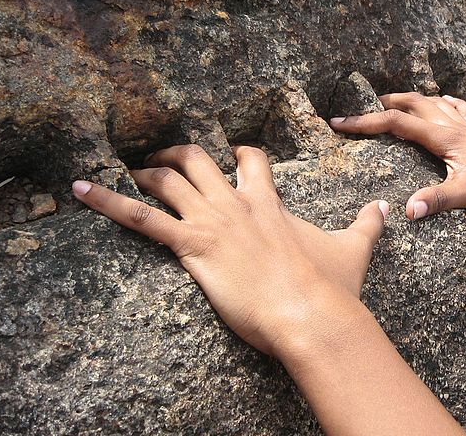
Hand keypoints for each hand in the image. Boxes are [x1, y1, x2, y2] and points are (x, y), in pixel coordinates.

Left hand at [72, 144, 388, 358]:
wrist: (310, 312)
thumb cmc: (329, 285)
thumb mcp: (352, 248)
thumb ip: (367, 223)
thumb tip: (386, 207)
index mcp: (269, 201)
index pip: (249, 159)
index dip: (234, 153)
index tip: (226, 156)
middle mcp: (237, 202)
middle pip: (197, 159)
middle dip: (175, 155)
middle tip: (162, 161)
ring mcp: (212, 221)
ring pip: (165, 180)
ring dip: (142, 173)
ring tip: (125, 173)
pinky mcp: (191, 245)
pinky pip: (141, 218)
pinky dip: (107, 202)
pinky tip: (79, 190)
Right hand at [330, 93, 465, 254]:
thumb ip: (435, 200)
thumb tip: (405, 210)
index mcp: (445, 137)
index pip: (397, 124)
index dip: (365, 121)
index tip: (339, 122)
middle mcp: (456, 127)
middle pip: (415, 104)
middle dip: (386, 103)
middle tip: (363, 106)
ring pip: (436, 103)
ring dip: (414, 99)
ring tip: (397, 100)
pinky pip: (463, 110)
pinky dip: (449, 103)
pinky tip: (449, 100)